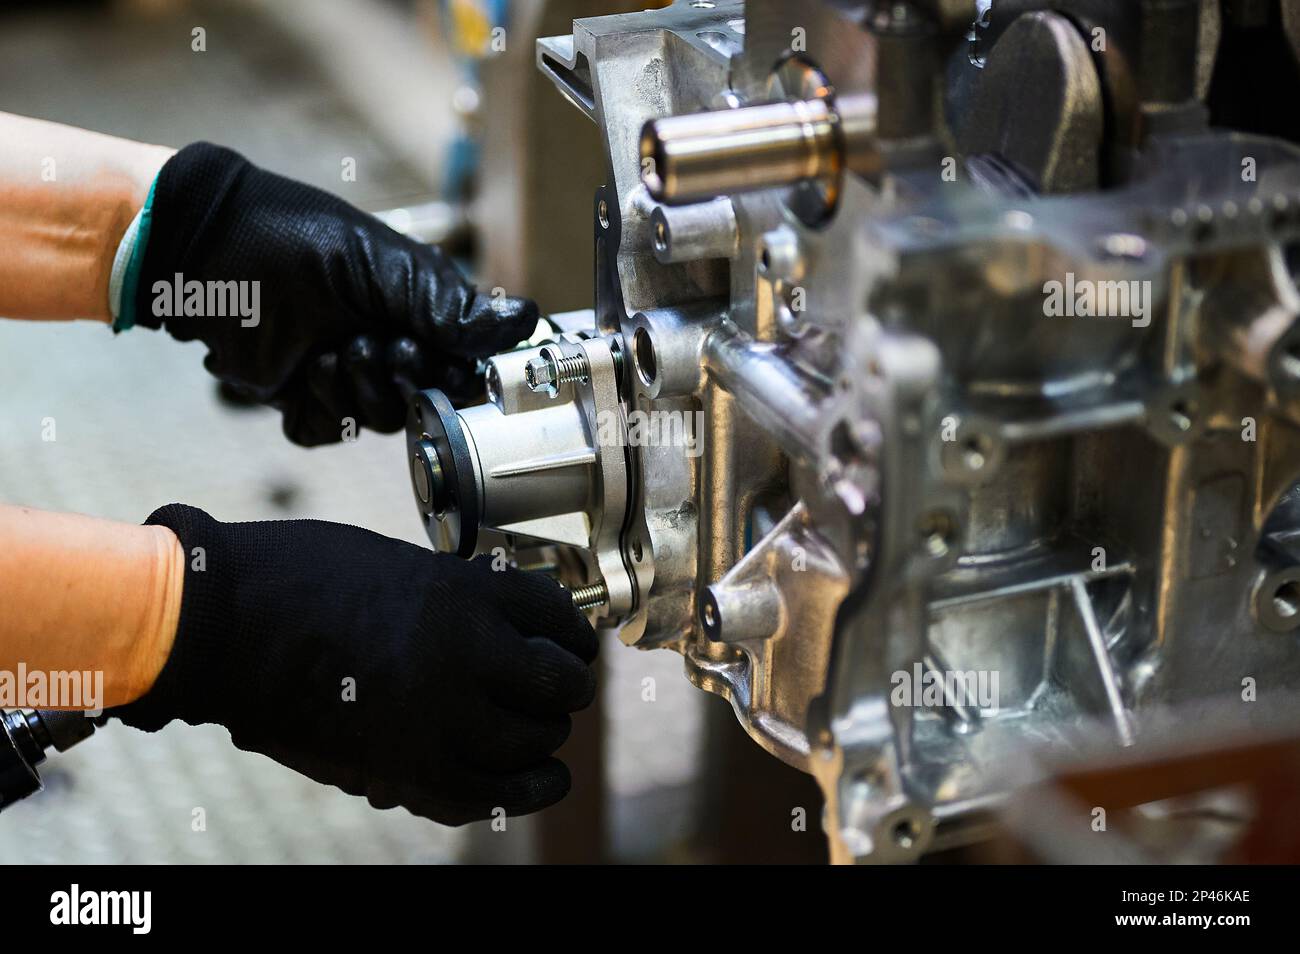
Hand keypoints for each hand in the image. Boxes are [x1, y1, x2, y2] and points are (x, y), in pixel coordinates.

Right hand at [110, 505, 597, 824]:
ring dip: (543, 737)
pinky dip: (523, 790)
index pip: (557, 616)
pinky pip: (487, 794)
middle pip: (558, 686)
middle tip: (559, 691)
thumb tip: (502, 631)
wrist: (218, 621)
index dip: (575, 635)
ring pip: (531, 741)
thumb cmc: (297, 578)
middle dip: (567, 688)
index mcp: (461, 591)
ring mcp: (433, 714)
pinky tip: (541, 780)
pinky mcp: (400, 766)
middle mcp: (461, 652)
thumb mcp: (395, 565)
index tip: (573, 645)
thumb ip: (455, 598)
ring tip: (538, 731)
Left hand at [131, 143, 537, 444]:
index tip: (432, 354)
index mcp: (418, 311)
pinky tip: (304, 369)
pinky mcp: (304, 399)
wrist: (205, 252)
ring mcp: (347, 375)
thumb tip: (524, 320)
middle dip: (401, 377)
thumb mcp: (383, 266)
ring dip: (357, 387)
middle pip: (425, 401)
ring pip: (380, 421)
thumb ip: (449, 306)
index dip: (455, 372)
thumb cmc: (292, 239)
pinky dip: (318, 408)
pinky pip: (328, 431)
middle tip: (375, 342)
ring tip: (331, 348)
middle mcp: (389, 346)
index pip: (464, 365)